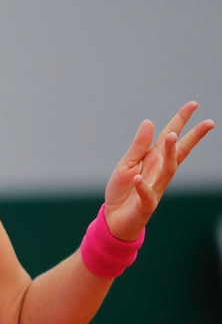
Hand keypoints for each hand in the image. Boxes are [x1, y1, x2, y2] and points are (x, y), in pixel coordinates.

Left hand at [104, 101, 214, 239]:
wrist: (114, 218)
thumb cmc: (122, 190)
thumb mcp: (126, 164)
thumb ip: (138, 146)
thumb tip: (149, 122)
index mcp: (153, 159)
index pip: (170, 137)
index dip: (181, 121)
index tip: (193, 104)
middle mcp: (159, 171)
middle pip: (179, 152)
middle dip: (193, 137)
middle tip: (209, 122)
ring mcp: (155, 187)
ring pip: (167, 170)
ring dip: (169, 154)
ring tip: (170, 136)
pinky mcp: (146, 204)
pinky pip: (146, 194)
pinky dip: (142, 187)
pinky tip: (137, 179)